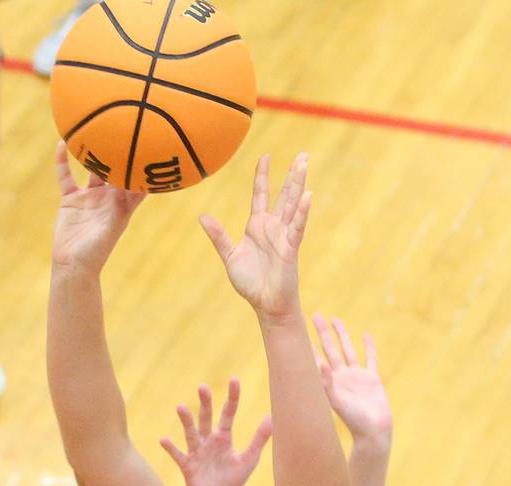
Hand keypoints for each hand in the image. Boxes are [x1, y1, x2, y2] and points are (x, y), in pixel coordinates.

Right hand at [53, 141, 146, 272]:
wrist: (72, 265)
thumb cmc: (96, 252)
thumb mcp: (112, 228)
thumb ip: (123, 208)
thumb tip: (138, 188)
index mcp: (122, 205)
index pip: (137, 182)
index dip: (144, 166)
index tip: (151, 145)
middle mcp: (107, 198)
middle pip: (116, 170)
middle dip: (120, 153)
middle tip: (124, 128)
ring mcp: (89, 197)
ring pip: (91, 170)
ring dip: (92, 153)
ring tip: (94, 131)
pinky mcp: (71, 199)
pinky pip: (66, 176)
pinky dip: (63, 161)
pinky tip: (62, 144)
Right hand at [160, 378, 270, 485]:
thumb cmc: (230, 481)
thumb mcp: (249, 459)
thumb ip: (260, 439)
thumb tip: (274, 418)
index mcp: (224, 438)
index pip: (228, 413)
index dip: (232, 398)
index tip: (234, 379)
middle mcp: (208, 441)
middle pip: (206, 418)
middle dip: (205, 403)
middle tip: (202, 387)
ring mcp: (197, 453)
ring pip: (191, 433)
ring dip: (186, 421)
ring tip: (181, 406)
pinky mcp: (188, 466)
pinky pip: (178, 455)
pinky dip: (171, 448)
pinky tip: (163, 439)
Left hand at [199, 154, 311, 321]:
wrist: (265, 304)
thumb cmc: (250, 282)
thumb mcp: (230, 256)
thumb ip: (218, 236)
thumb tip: (203, 216)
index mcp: (257, 226)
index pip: (261, 195)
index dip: (263, 176)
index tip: (266, 157)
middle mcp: (273, 227)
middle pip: (284, 195)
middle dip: (292, 175)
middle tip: (303, 155)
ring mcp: (284, 235)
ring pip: (293, 205)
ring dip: (299, 185)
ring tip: (305, 165)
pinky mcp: (291, 248)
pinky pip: (297, 227)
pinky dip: (302, 212)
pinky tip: (307, 196)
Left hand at [313, 314, 392, 441]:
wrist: (373, 432)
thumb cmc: (353, 421)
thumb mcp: (337, 402)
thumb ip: (327, 385)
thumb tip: (319, 363)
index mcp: (329, 381)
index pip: (315, 358)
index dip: (308, 344)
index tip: (298, 329)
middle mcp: (341, 377)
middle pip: (330, 348)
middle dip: (323, 332)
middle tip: (315, 315)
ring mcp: (356, 377)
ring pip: (348, 350)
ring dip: (342, 335)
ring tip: (335, 319)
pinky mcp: (372, 379)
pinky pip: (370, 358)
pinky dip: (369, 347)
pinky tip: (366, 335)